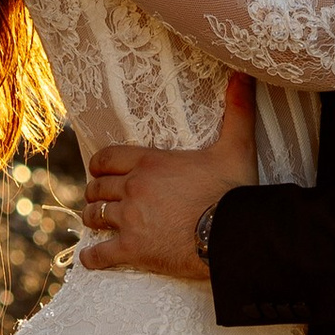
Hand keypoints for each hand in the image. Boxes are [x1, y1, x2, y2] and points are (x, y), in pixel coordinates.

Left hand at [82, 73, 257, 277]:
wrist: (234, 234)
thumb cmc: (234, 190)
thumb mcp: (236, 146)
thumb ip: (236, 111)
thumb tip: (243, 76)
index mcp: (151, 162)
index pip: (107, 158)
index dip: (99, 165)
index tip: (98, 171)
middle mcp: (134, 187)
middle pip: (98, 188)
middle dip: (95, 192)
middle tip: (97, 198)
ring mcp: (131, 219)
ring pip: (95, 216)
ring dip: (93, 219)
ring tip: (95, 222)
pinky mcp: (133, 249)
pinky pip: (100, 253)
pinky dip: (93, 257)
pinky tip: (91, 258)